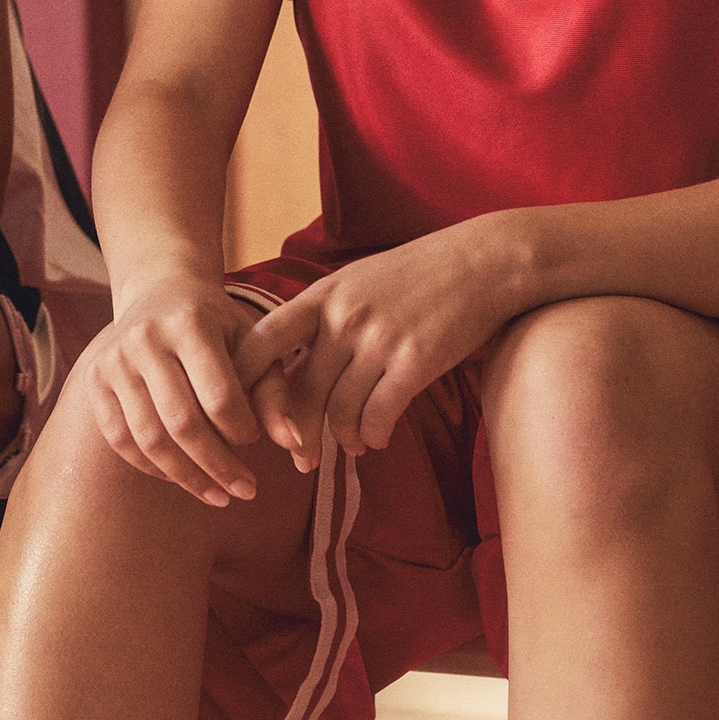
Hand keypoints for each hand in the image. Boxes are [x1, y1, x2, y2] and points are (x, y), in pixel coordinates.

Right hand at [82, 273, 266, 506]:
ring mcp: (114, 358)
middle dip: (218, 466)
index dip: (243, 431)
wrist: (160, 291)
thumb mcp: (254, 344)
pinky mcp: (94, 379)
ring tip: (219, 495)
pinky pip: (121, 439)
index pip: (219, 396)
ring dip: (187, 477)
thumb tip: (293, 444)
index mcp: (190, 321)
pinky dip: (152, 467)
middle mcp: (145, 337)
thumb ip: (274, 392)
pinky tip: (182, 477)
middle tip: (246, 491)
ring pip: (149, 438)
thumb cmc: (218, 326)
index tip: (256, 442)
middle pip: (182, 423)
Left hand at [235, 219, 520, 472]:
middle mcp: (343, 317)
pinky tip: (376, 439)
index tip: (238, 412)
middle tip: (301, 458)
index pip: (262, 341)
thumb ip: (322, 318)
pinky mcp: (415, 361)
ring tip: (350, 446)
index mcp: (321, 295)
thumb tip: (289, 368)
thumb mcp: (356, 282)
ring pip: (340, 410)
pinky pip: (379, 416)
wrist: (480, 261)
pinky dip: (373, 436)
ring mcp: (379, 339)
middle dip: (295, 433)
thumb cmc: (414, 275)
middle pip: (300, 390)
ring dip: (342, 439)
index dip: (243, 380)